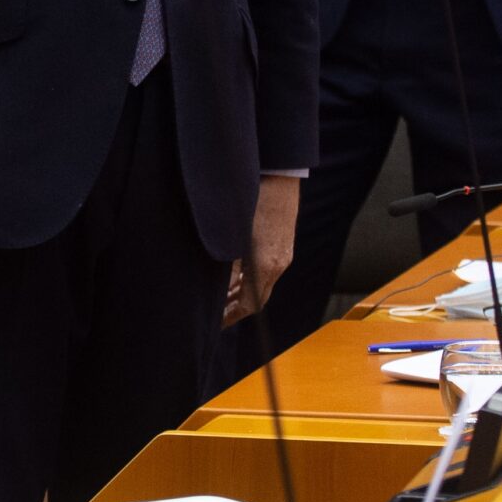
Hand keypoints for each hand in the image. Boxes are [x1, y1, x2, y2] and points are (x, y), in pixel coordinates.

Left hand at [224, 174, 299, 327]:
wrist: (278, 177)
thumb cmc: (250, 201)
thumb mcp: (230, 234)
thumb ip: (226, 263)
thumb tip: (217, 286)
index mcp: (265, 265)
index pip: (251, 305)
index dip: (233, 316)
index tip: (217, 323)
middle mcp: (278, 264)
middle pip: (259, 298)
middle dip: (236, 309)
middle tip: (216, 316)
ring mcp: (284, 255)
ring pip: (264, 285)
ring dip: (243, 294)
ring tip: (222, 300)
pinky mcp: (284, 246)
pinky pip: (268, 272)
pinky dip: (252, 280)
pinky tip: (236, 277)